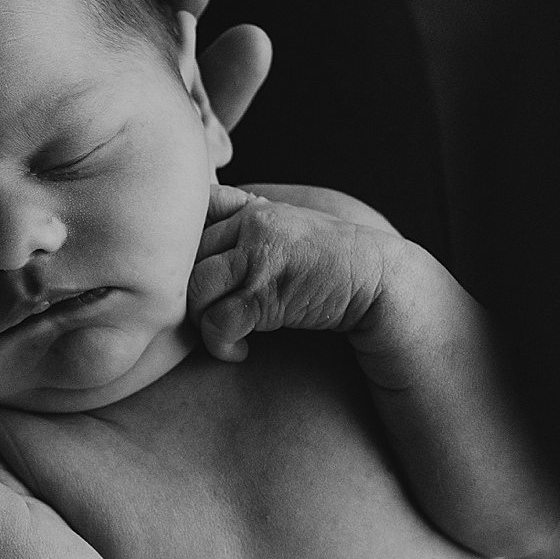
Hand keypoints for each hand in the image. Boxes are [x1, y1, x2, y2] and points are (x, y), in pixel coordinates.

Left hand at [186, 184, 393, 360]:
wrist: (378, 281)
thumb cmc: (327, 265)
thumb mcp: (285, 233)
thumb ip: (244, 234)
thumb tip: (191, 256)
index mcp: (252, 208)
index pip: (193, 216)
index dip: (181, 250)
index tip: (194, 280)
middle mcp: (252, 224)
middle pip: (184, 257)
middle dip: (188, 295)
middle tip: (205, 319)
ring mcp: (259, 255)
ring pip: (195, 289)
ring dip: (201, 322)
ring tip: (224, 336)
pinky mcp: (267, 291)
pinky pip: (218, 320)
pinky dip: (222, 344)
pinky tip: (241, 350)